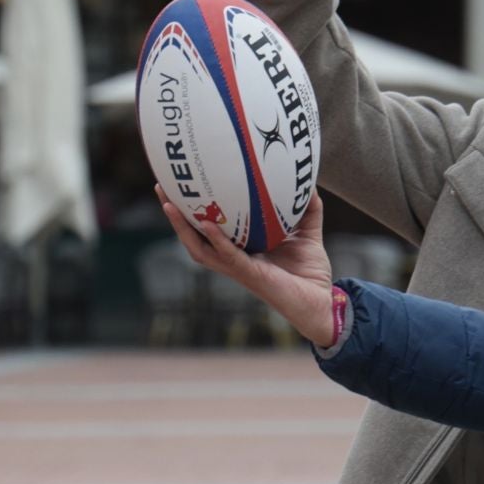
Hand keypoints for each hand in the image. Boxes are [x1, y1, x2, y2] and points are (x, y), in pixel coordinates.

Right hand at [160, 188, 336, 344]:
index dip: (193, 210)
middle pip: (193, 238)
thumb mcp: (308, 233)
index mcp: (241, 249)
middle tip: (161, 188)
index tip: (181, 186)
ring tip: (169, 204)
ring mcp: (238, 269)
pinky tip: (207, 224)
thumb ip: (307, 209)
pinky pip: (229, 257)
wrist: (322, 301)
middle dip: (175, 216)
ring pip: (200, 249)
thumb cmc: (310, 272)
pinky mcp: (251, 276)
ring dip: (182, 229)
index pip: (208, 228)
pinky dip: (217, 241)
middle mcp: (233, 259)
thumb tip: (309, 182)